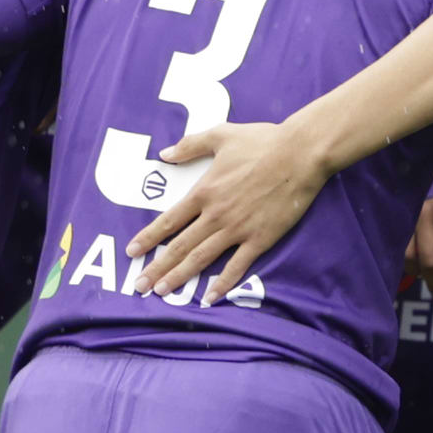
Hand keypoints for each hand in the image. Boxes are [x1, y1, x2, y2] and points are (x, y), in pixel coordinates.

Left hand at [127, 118, 325, 302]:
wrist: (300, 154)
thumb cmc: (262, 141)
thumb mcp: (221, 135)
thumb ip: (190, 145)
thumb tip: (165, 154)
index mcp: (204, 191)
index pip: (168, 221)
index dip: (148, 238)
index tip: (132, 252)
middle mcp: (215, 215)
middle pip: (179, 246)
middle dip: (156, 267)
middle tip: (140, 285)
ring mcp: (237, 229)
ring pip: (201, 258)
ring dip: (180, 276)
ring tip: (163, 292)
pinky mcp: (260, 239)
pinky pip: (237, 266)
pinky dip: (223, 283)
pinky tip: (210, 297)